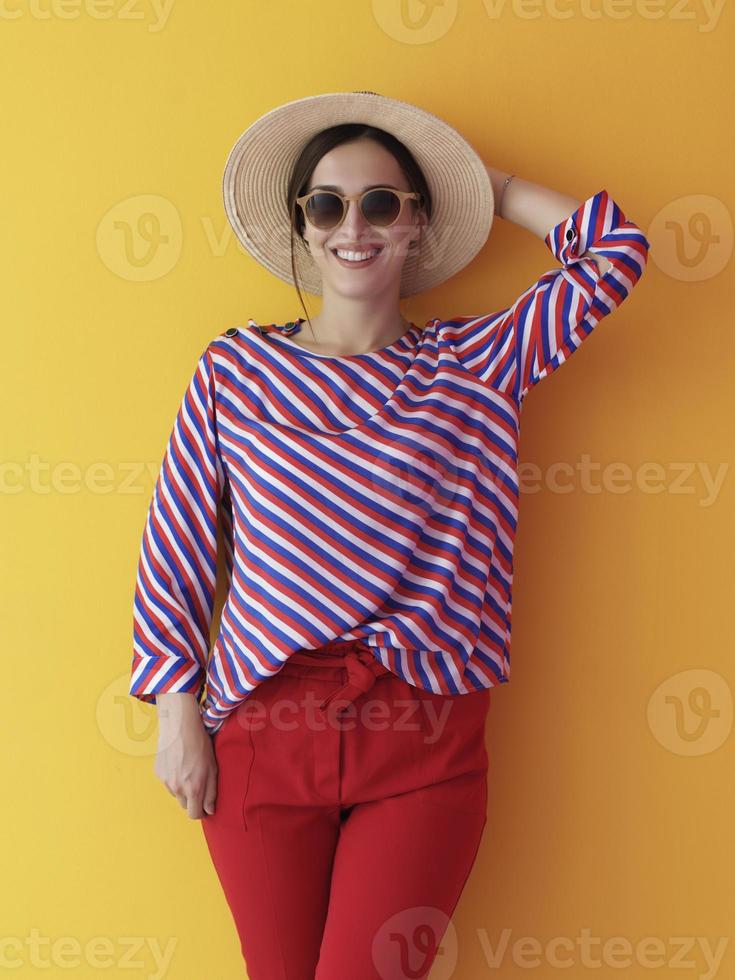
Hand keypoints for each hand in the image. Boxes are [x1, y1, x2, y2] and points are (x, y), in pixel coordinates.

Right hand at [154, 693, 217, 818]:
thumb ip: (211, 793)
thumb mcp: (213, 768)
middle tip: (198, 783)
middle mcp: (177, 788)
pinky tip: (179, 763)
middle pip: (184, 805)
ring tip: (189, 769)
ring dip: (182, 788)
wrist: (180, 727)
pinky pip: (167, 782)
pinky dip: (173, 778)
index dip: (201, 811)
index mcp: (193, 788)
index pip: (194, 814)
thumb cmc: (200, 745)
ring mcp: (166, 781)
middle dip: (192, 799)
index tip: (205, 805)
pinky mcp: (158, 773)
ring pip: (176, 794)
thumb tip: (209, 811)